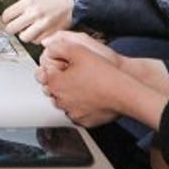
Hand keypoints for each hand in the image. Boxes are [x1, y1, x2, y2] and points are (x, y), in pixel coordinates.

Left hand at [0, 0, 73, 43]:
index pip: (6, 15)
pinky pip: (38, 41)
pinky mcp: (51, 33)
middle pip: (11, 29)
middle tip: (16, 27)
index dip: (6, 19)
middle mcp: (33, 13)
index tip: (8, 20)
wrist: (77, 0)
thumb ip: (25, 5)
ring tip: (29, 31)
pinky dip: (38, 39)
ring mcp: (42, 25)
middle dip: (12, 29)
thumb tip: (14, 14)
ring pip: (24, 38)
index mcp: (28, 2)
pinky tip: (40, 33)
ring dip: (25, 35)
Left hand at [37, 32, 168, 128]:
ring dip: (71, 93)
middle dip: (61, 80)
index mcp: (55, 83)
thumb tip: (48, 47)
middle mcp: (60, 100)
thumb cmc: (104, 73)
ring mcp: (72, 112)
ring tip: (86, 84)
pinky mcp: (84, 121)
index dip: (54, 67)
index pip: (43, 74)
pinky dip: (82, 105)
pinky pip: (77, 112)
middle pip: (53, 89)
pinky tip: (92, 96)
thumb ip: (58, 46)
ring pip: (65, 101)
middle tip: (77, 73)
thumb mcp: (78, 49)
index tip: (64, 65)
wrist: (125, 93)